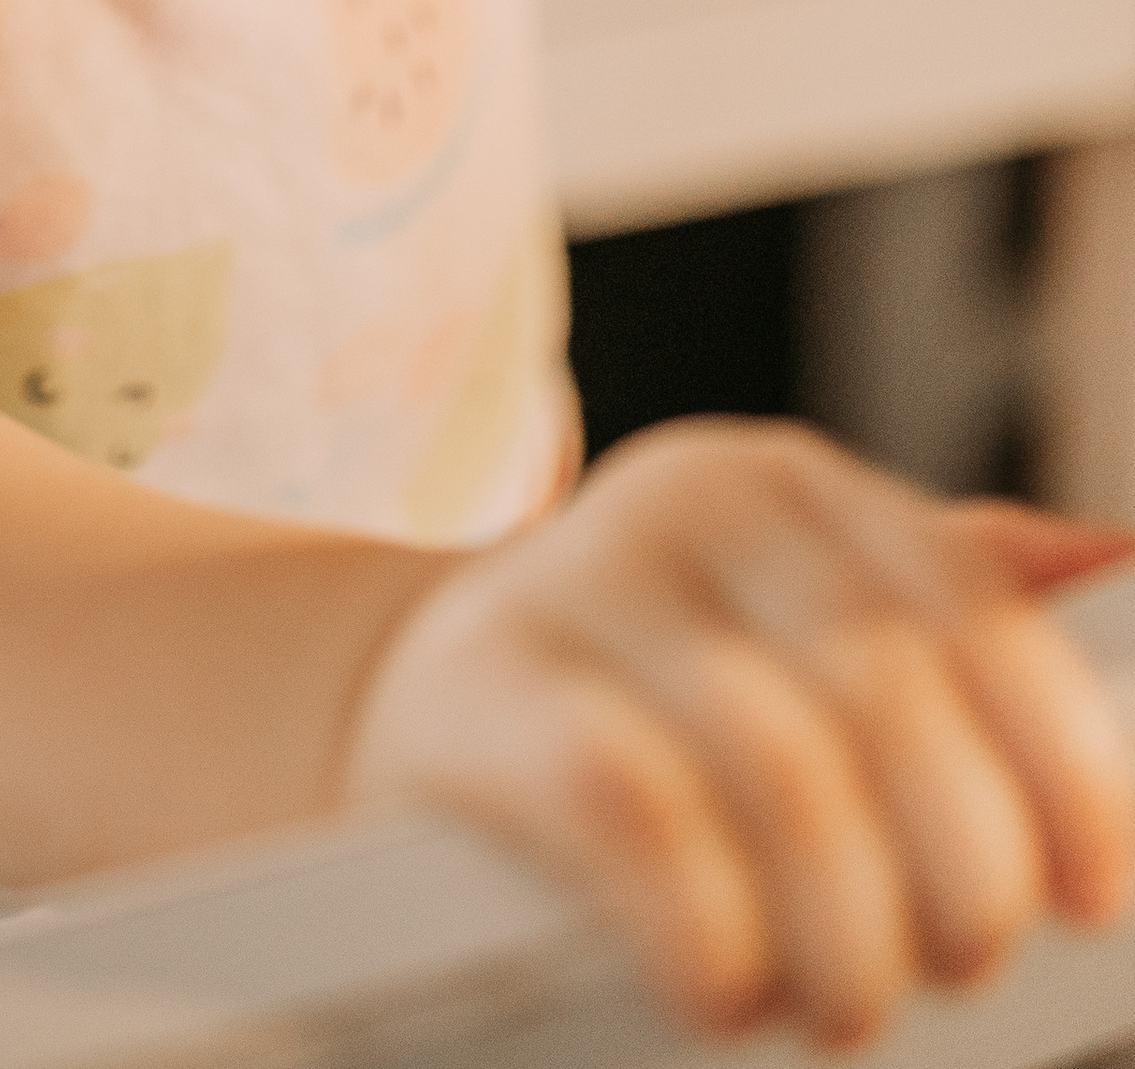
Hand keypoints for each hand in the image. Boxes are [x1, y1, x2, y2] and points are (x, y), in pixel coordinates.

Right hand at [345, 421, 1134, 1044]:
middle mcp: (687, 501)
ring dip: (843, 925)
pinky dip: (707, 922)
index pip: (975, 607)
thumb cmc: (648, 702)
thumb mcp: (791, 628)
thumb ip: (942, 605)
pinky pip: (633, 805)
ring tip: (838, 997)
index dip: (1060, 761)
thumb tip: (1108, 556)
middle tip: (944, 966)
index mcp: (789, 487)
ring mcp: (574, 582)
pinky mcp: (479, 690)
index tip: (1089, 894)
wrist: (418, 719)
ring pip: (781, 760)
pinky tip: (719, 984)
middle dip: (955, 871)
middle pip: (891, 692)